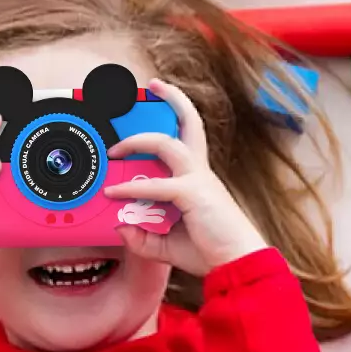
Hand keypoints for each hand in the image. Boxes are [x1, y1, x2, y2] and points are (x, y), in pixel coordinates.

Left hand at [104, 79, 267, 275]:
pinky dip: (132, 188)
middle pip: (191, 122)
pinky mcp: (192, 194)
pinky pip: (156, 185)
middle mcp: (200, 171)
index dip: (174, 120)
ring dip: (136, 140)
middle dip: (173, 99)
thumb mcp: (167, 245)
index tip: (156, 108)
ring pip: (167, 142)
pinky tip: (114, 193)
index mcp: (198, 177)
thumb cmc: (210, 251)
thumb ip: (143, 237)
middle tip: (153, 87)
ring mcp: (197, 180)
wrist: (237, 265)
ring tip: (114, 149)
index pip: (186, 138)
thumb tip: (120, 229)